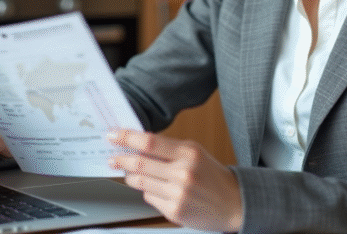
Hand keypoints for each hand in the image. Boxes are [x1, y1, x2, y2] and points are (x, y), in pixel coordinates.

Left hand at [109, 129, 242, 231]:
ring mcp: (178, 194)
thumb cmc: (212, 175)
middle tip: (112, 158)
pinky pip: (149, 198)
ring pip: (140, 183)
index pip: (150, 142)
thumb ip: (169, 148)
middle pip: (140, 164)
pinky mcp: (174, 211)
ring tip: (130, 173)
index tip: (113, 135)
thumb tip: (138, 143)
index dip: (127, 138)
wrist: (234, 203)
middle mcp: (183, 173)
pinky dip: (147, 191)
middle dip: (121, 160)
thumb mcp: (195, 153)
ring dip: (131, 177)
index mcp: (189, 153)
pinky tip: (156, 189)